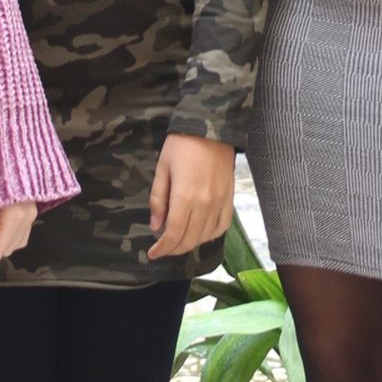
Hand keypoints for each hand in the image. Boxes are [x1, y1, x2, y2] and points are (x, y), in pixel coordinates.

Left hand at [0, 202, 36, 262]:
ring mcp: (32, 215)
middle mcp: (27, 217)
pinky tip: (0, 219)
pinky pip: (20, 235)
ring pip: (14, 245)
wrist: (2, 154)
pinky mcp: (32, 212)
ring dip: (0, 238)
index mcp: (15, 215)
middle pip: (5, 250)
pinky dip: (8, 233)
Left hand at [149, 135, 234, 261]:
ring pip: (205, 236)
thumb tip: (156, 226)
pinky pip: (223, 226)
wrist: (210, 127)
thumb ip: (158, 199)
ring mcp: (219, 202)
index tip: (152, 254)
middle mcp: (204, 204)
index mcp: (184, 196)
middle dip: (173, 249)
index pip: (173, 234)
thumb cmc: (181, 145)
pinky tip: (201, 234)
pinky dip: (211, 235)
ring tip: (178, 242)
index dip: (162, 249)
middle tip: (162, 250)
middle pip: (189, 239)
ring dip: (190, 244)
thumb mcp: (162, 169)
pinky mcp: (229, 198)